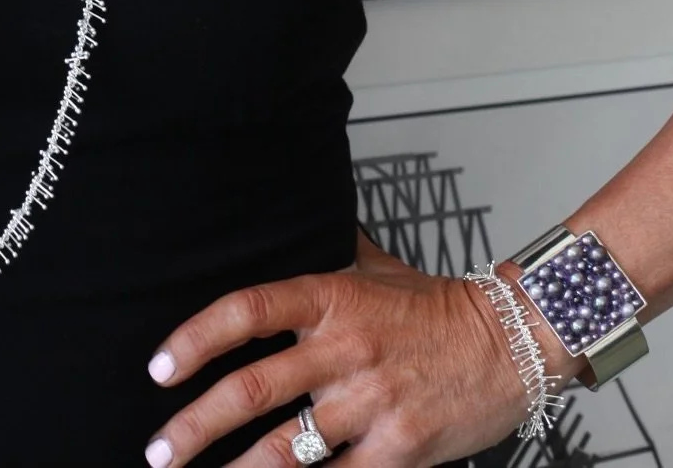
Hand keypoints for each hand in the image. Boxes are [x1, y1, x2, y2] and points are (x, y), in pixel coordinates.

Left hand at [143, 233, 566, 466]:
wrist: (514, 340)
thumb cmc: (438, 307)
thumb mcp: (375, 268)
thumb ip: (328, 259)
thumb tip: (287, 227)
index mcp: (331, 297)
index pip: (247, 312)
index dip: (196, 338)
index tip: (159, 367)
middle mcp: (344, 348)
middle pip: (253, 388)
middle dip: (196, 424)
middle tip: (159, 449)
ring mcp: (372, 401)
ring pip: (287, 446)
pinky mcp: (400, 448)